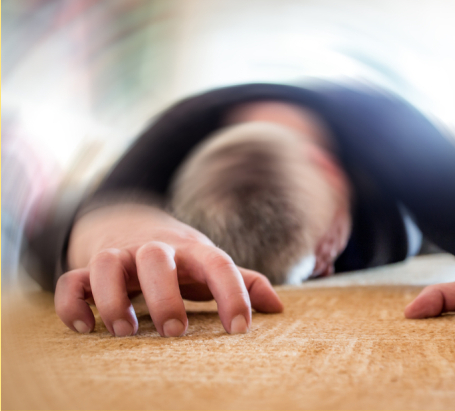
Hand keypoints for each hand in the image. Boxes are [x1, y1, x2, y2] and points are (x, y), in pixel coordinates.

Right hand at [55, 204, 282, 336]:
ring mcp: (119, 256)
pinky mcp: (88, 267)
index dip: (232, 294)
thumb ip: (242, 282)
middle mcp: (154, 250)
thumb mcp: (211, 266)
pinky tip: (85, 329)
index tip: (241, 329)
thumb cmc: (182, 258)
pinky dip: (72, 304)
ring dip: (113, 299)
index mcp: (192, 251)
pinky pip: (71, 280)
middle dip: (164, 296)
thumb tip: (279, 307)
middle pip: (155, 259)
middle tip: (176, 332)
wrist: (132, 223)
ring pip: (106, 264)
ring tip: (126, 333)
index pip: (218, 265)